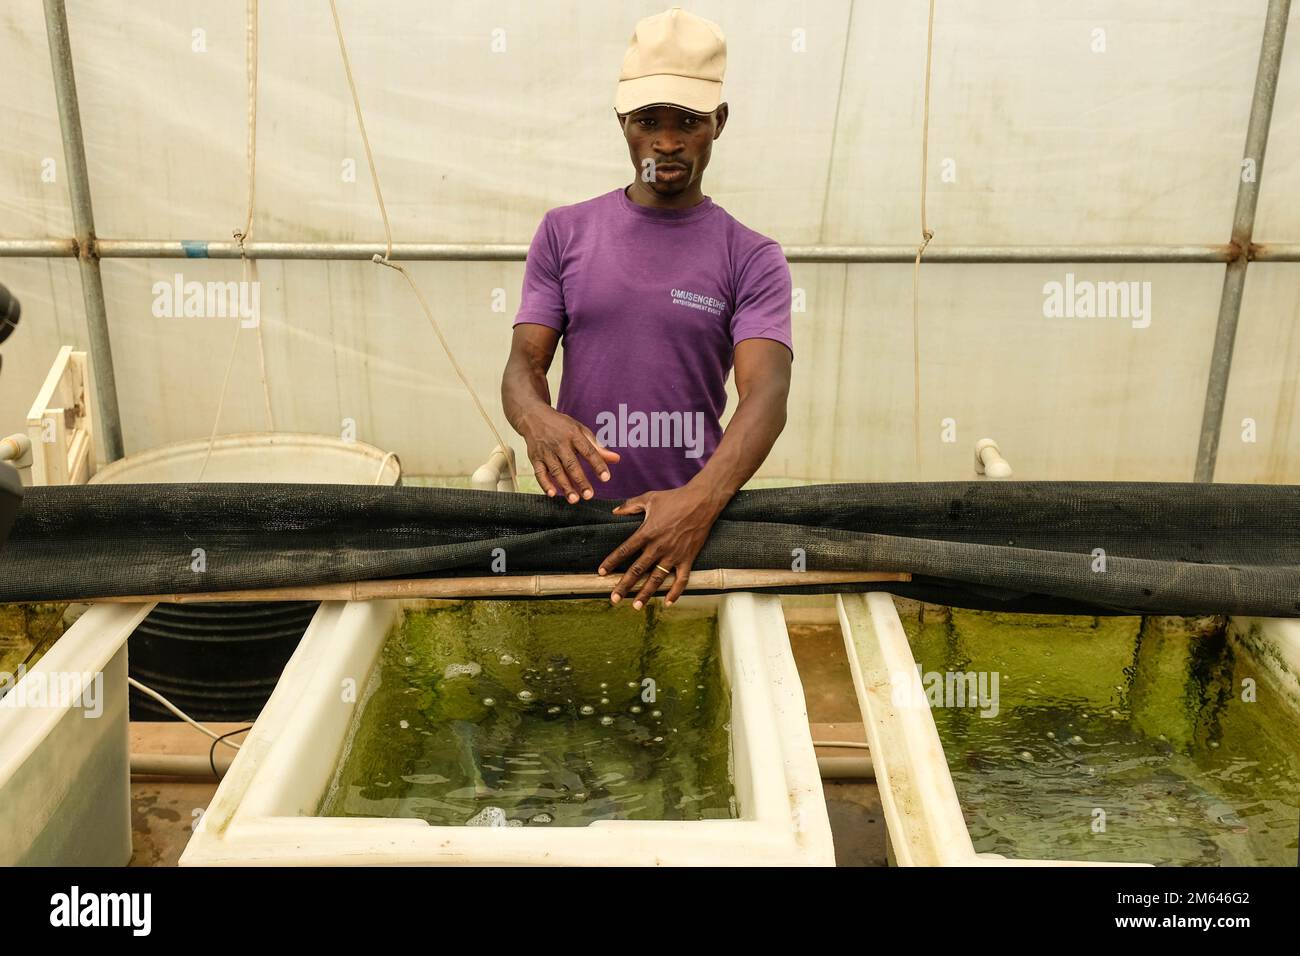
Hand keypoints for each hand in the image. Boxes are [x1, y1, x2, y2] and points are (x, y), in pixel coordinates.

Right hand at [518, 404, 619, 502]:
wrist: (533, 416)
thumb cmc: (561, 426)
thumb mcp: (580, 431)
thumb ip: (597, 447)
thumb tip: (616, 459)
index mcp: (574, 435)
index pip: (588, 451)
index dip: (598, 465)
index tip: (606, 478)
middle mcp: (560, 443)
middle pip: (571, 464)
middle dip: (580, 480)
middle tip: (589, 495)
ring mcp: (546, 451)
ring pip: (556, 471)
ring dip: (565, 486)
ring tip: (574, 499)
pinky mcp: (535, 458)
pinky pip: (539, 472)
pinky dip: (545, 483)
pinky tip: (552, 494)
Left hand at [599, 483, 726, 608]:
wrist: (702, 501)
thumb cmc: (675, 498)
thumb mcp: (649, 498)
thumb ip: (630, 505)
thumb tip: (614, 511)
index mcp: (647, 532)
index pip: (625, 550)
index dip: (612, 562)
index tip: (601, 573)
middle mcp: (658, 547)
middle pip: (638, 570)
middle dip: (624, 586)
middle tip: (614, 599)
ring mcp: (674, 555)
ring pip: (657, 579)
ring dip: (646, 594)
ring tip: (636, 606)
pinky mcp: (688, 558)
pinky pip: (682, 580)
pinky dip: (675, 592)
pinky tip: (667, 603)